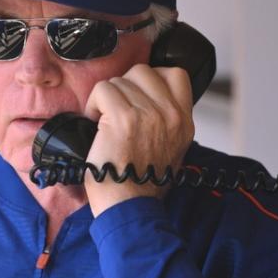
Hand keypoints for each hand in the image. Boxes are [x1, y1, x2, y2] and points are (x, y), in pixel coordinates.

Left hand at [83, 64, 194, 216]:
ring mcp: (149, 114)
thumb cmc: (141, 184)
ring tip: (104, 121)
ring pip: (120, 80)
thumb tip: (147, 100)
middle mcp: (171, 115)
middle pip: (143, 72)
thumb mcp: (171, 150)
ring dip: (106, 99)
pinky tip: (95, 122)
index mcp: (184, 122)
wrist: (130, 206)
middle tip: (115, 110)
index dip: (150, 79)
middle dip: (124, 87)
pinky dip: (93, 103)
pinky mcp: (124, 118)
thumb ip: (166, 122)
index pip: (175, 75)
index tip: (136, 95)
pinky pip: (104, 89)